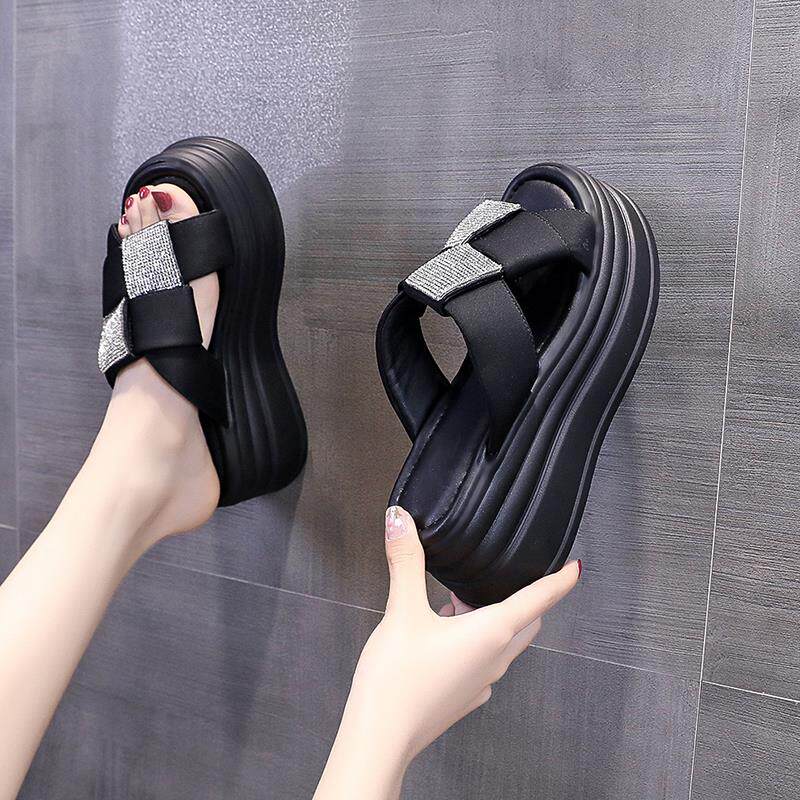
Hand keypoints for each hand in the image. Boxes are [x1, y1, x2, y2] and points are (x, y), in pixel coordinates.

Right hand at [314, 506, 580, 798]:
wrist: (380, 739)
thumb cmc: (397, 681)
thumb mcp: (402, 611)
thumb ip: (406, 561)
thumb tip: (402, 519)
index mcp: (491, 633)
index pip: (539, 599)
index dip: (560, 580)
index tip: (575, 567)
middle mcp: (494, 658)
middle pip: (526, 621)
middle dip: (525, 597)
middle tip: (507, 576)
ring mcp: (481, 682)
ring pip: (505, 642)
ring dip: (495, 618)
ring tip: (460, 599)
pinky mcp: (464, 696)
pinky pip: (484, 662)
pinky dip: (476, 641)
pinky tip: (445, 636)